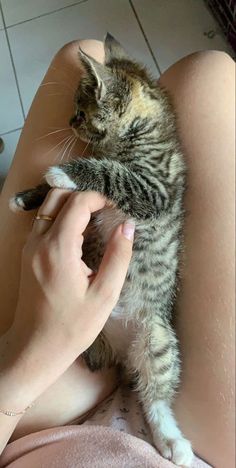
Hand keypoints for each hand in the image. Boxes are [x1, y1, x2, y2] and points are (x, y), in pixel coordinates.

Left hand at [2, 189, 133, 405]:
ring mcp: (29, 246)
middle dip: (84, 196)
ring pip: (47, 206)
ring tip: (94, 218)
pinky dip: (60, 216)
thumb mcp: (104, 295)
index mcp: (58, 249)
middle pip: (58, 196)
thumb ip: (118, 257)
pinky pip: (42, 222)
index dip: (99, 198)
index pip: (77, 203)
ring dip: (70, 204)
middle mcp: (38, 241)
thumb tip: (128, 226)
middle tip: (105, 209)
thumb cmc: (73, 326)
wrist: (35, 347)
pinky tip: (77, 232)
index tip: (116, 209)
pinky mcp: (27, 254)